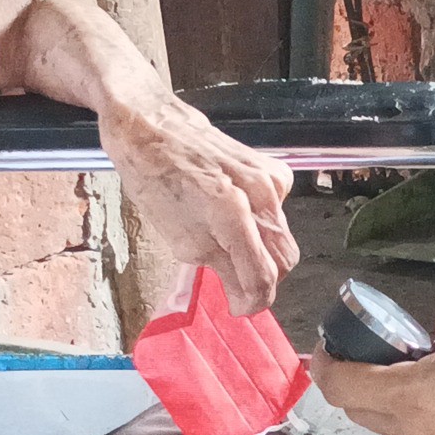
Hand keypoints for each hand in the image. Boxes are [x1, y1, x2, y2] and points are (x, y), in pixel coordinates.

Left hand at [101, 89, 297, 314]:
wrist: (150, 125)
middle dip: (262, 279)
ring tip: (231, 252)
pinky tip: (237, 220)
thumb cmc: (154, 177)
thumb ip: (220, 267)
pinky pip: (279, 211)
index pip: (264, 277)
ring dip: (263, 253)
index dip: (253, 302)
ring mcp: (270, 179)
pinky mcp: (272, 169)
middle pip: (283, 258)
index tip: (240, 309)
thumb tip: (243, 296)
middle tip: (235, 286)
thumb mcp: (179, 237)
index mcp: (234, 214)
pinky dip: (263, 225)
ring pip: (283, 235)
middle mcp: (261, 194)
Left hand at [311, 312, 434, 434]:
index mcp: (409, 396)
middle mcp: (413, 434)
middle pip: (362, 413)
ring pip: (397, 431)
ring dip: (398, 407)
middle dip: (358, 386)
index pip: (341, 386)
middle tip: (378, 359)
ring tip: (429, 381)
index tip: (326, 349)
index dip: (325, 366)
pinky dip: (429, 425)